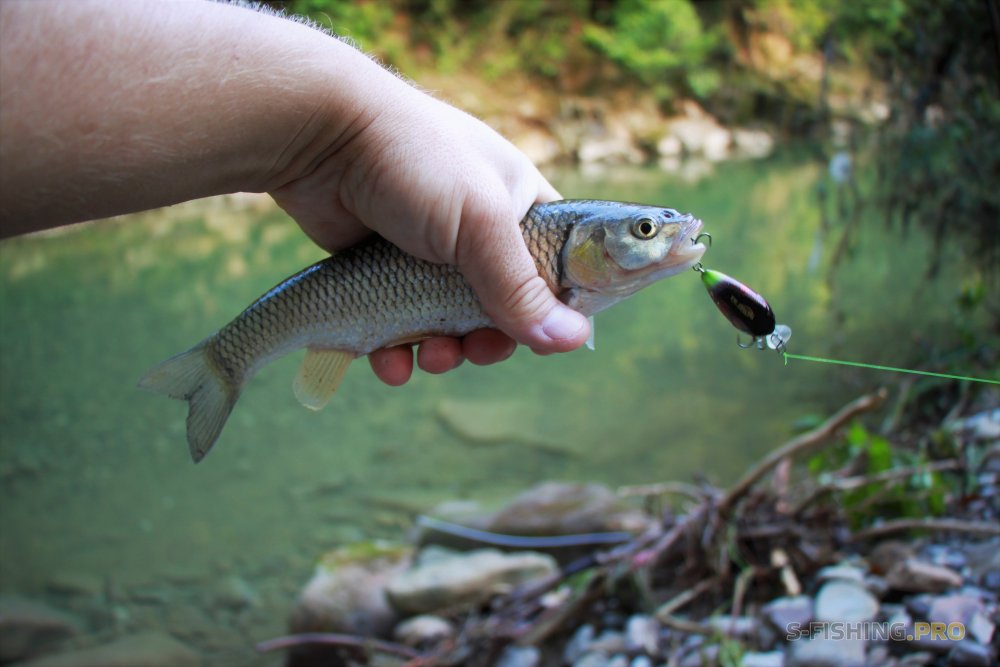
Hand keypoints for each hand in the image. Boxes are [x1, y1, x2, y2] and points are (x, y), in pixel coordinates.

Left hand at [270, 81, 590, 384]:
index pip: (555, 266)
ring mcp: (427, 253)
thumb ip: (521, 287)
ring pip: (448, 325)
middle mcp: (476, 231)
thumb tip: (574, 339)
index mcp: (517, 205)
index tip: (540, 337)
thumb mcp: (480, 224)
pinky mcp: (379, 271)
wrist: (319, 137)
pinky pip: (398, 326)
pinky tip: (389, 363)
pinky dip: (397, 352)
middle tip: (475, 350)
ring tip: (429, 357)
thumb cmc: (416, 162)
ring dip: (444, 354)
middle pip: (501, 309)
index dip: (554, 307)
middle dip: (489, 341)